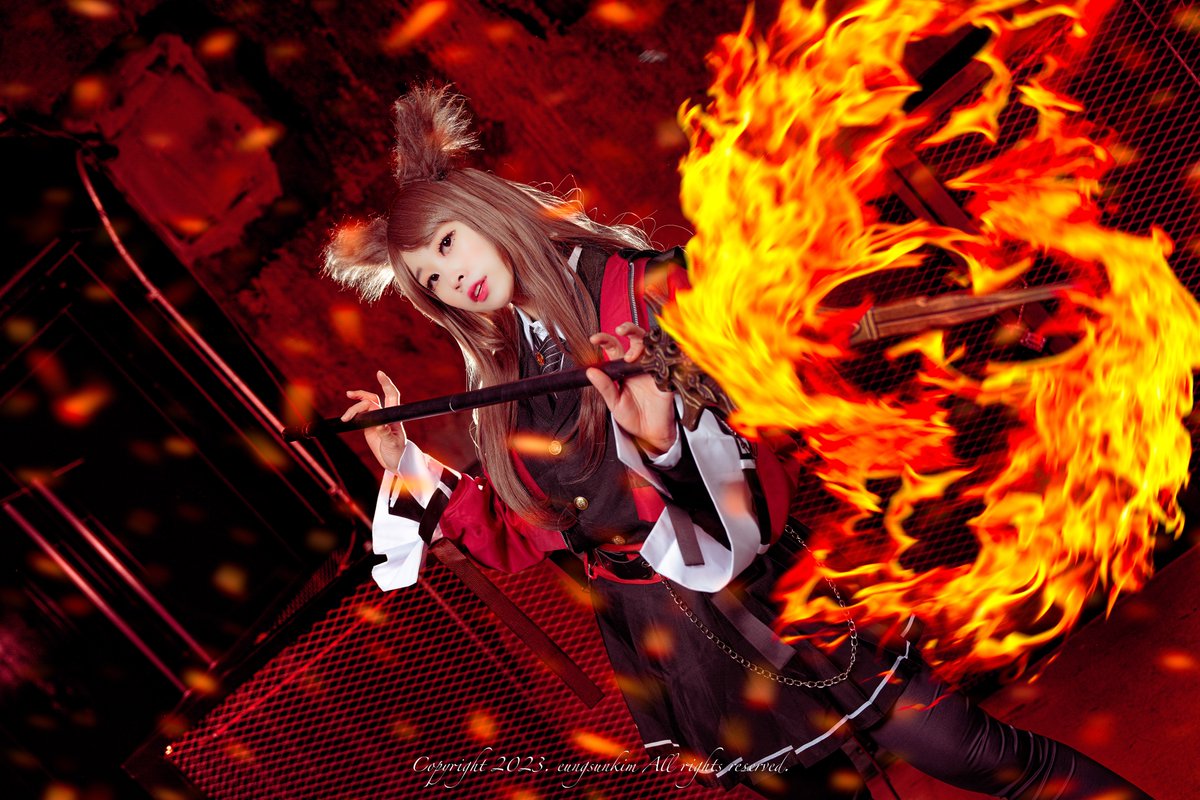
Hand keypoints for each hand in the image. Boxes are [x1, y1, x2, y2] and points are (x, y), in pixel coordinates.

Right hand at [341, 370, 406, 471]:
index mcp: (393, 416)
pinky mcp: (369, 426)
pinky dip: (352, 414)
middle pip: (372, 398)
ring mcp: (376, 419)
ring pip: (364, 406)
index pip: (391, 395)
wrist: (394, 462)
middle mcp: (385, 415)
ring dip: (353, 409)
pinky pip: (359, 415)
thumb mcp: (393, 443)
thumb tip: (380, 425)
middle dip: (361, 394)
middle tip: (349, 394)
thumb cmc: (397, 452)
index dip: (386, 383)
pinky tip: (345, 418)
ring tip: (345, 418)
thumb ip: (386, 433)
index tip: (379, 373)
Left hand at [587, 323, 676, 456]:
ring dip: (642, 343)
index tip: (594, 339)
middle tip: (620, 331)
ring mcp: (654, 369)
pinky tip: (655, 359)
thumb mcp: (614, 403)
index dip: (605, 340)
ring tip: (632, 355)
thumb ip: (605, 387)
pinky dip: (665, 355)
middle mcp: (638, 365)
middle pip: (635, 338)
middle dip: (629, 329)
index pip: (614, 348)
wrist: (650, 434)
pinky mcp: (667, 377)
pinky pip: (668, 361)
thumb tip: (591, 372)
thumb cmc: (632, 418)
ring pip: (652, 345)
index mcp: (622, 369)